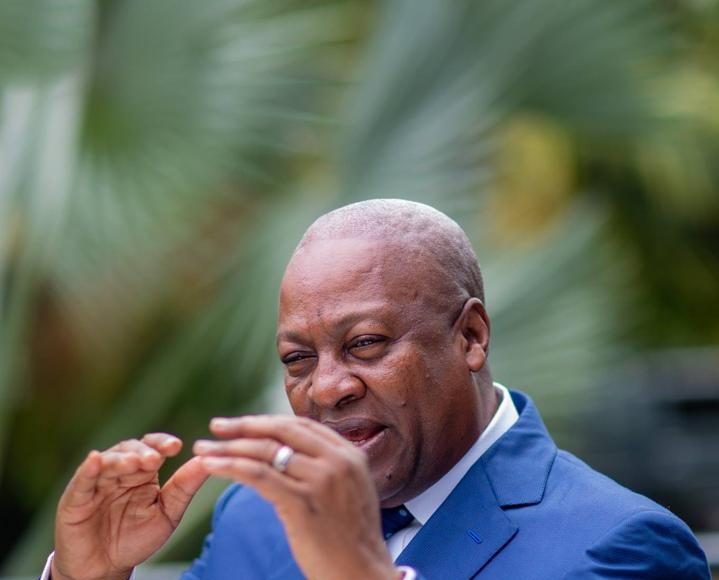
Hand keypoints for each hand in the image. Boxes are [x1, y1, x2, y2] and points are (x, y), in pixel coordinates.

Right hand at [52, 434, 207, 579]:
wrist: (105, 569)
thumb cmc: (136, 538)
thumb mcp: (168, 513)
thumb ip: (185, 486)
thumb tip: (207, 461)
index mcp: (143, 473)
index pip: (153, 448)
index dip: (162, 443)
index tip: (177, 446)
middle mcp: (120, 472)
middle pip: (130, 450)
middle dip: (143, 452)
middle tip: (155, 459)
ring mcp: (97, 483)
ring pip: (108, 462)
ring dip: (121, 460)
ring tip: (133, 463)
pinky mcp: (76, 498)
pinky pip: (82, 480)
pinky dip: (88, 468)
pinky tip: (95, 459)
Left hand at [194, 416, 396, 579]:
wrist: (364, 575)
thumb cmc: (353, 541)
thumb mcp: (351, 491)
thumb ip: (328, 468)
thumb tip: (294, 456)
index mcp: (350, 454)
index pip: (301, 425)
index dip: (268, 421)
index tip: (242, 424)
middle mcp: (337, 461)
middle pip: (282, 431)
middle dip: (244, 426)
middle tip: (216, 426)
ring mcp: (320, 480)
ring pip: (265, 451)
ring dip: (228, 447)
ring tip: (202, 449)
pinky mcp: (302, 503)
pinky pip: (259, 475)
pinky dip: (231, 466)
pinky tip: (211, 466)